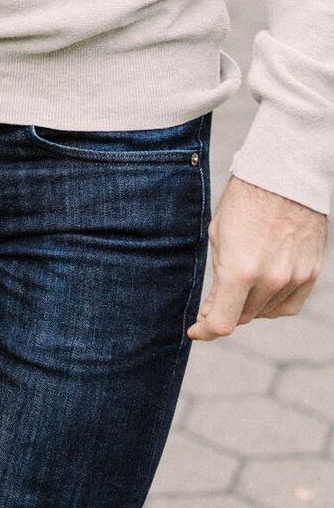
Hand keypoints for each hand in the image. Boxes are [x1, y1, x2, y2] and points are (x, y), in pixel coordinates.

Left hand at [188, 177, 326, 340]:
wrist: (283, 175)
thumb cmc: (244, 201)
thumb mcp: (218, 237)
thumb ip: (217, 279)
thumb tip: (212, 311)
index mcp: (240, 270)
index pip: (223, 322)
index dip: (206, 331)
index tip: (196, 329)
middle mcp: (270, 280)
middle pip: (244, 317)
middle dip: (225, 310)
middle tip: (215, 297)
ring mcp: (294, 278)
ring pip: (266, 312)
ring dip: (249, 305)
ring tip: (241, 279)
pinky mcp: (311, 273)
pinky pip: (289, 305)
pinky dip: (274, 303)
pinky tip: (263, 288)